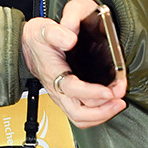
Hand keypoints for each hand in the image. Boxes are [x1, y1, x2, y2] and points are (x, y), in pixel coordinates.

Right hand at [21, 0, 126, 127]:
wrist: (28, 45)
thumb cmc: (38, 38)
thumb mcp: (45, 29)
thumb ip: (58, 33)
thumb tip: (71, 39)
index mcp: (52, 72)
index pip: (72, 89)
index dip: (92, 93)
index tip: (109, 91)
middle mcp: (57, 89)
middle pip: (77, 113)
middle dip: (102, 110)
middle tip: (119, 99)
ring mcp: (61, 96)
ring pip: (80, 118)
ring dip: (102, 114)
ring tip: (118, 103)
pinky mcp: (66, 98)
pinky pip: (81, 115)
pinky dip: (98, 114)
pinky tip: (109, 105)